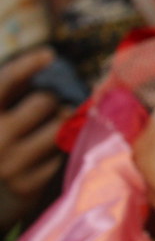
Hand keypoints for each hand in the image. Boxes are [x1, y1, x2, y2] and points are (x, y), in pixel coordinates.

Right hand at [0, 48, 67, 230]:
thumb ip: (12, 89)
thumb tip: (47, 58)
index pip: (5, 83)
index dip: (25, 65)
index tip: (48, 54)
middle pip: (46, 101)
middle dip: (51, 100)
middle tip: (47, 106)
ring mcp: (11, 165)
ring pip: (60, 126)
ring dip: (61, 122)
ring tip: (49, 126)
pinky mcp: (28, 186)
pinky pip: (62, 153)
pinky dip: (59, 149)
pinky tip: (43, 153)